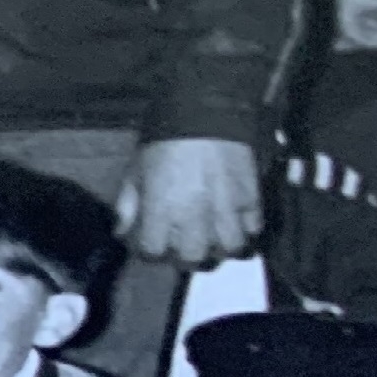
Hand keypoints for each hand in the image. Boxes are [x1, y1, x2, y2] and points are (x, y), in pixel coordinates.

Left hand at [113, 137, 260, 271]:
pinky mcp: (251, 199)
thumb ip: (128, 206)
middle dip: (186, 258)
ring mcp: (226, 209)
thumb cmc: (164, 145)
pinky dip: (246, 232)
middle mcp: (194, 216)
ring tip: (213, 240)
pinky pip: (254, 230)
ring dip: (220, 249)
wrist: (204, 117)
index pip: (154, 253)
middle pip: (194, 259)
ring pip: (229, 249)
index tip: (153, 245)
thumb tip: (122, 232)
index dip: (150, 253)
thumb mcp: (135, 173)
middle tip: (185, 246)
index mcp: (161, 211)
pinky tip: (235, 224)